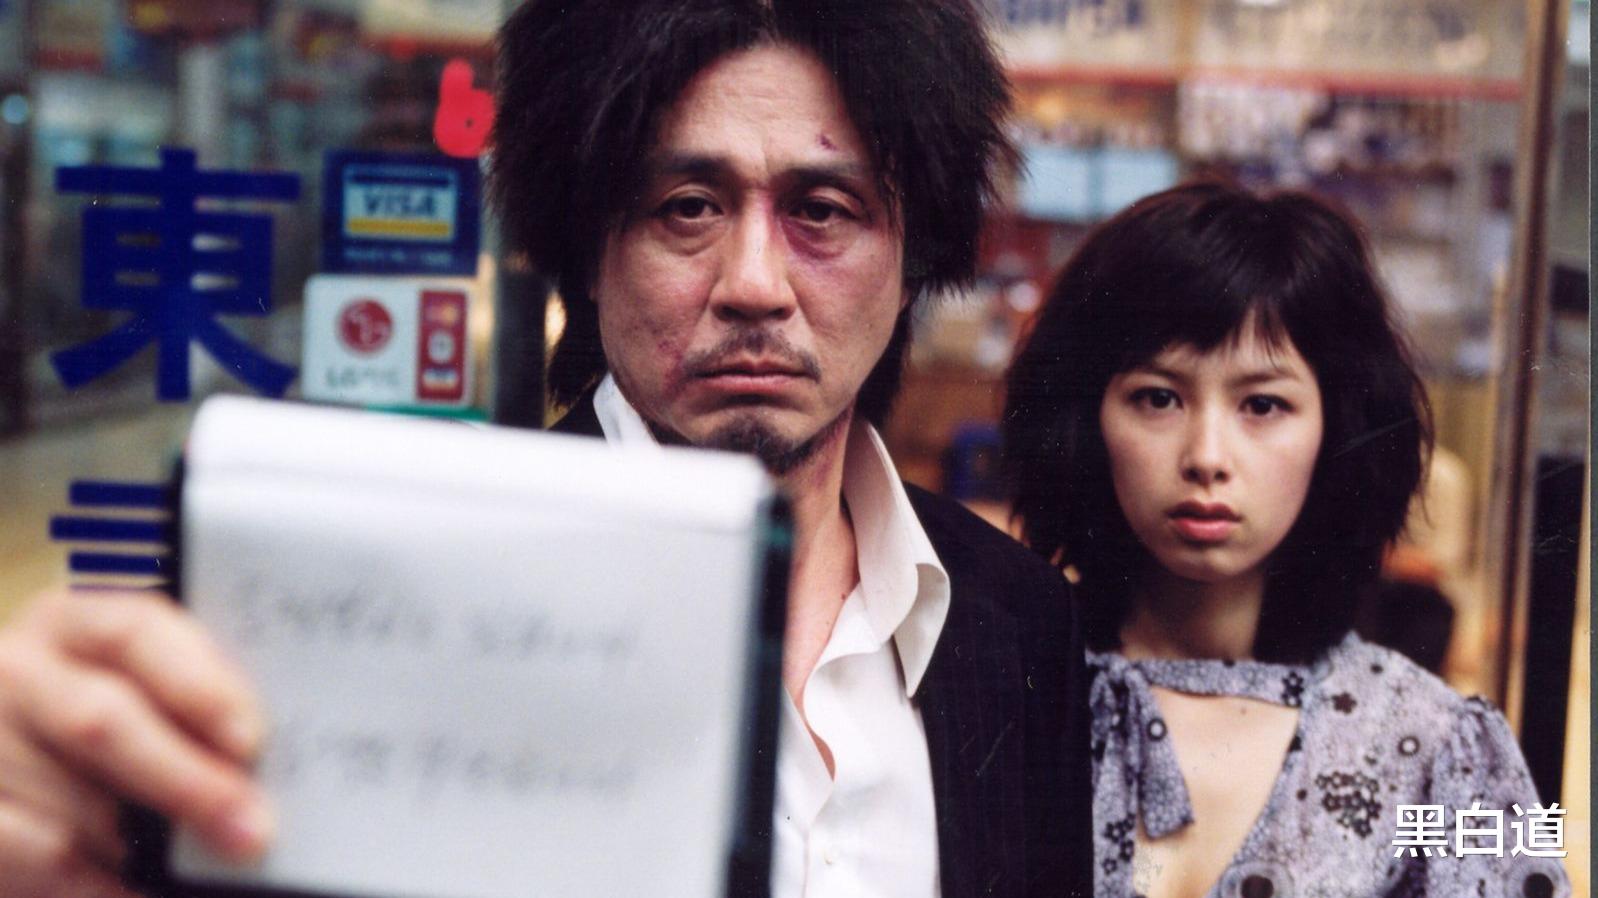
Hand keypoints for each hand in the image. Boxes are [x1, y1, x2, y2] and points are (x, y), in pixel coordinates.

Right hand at [0, 590, 270, 896]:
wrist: (21, 769)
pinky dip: (99, 884)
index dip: (198, 684)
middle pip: (101, 721)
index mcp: (72, 622)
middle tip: (251, 832)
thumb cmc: (106, 734)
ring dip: (141, 844)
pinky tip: (137, 889)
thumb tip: (259, 763)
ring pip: (72, 804)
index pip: (135, 632)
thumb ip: (188, 708)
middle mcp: (16, 670)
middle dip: (186, 782)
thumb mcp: (141, 696)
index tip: (250, 741)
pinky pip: (42, 854)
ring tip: (202, 863)